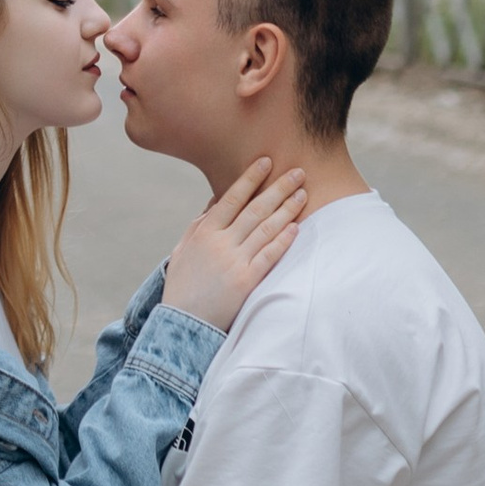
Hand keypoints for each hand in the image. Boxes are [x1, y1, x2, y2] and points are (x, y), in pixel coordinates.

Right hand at [161, 157, 306, 329]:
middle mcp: (220, 243)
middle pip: (255, 209)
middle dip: (278, 188)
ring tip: (302, 194)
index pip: (232, 198)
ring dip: (287, 209)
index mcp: (204, 232)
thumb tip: (216, 202)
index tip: (265, 161)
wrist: (182, 323)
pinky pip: (269, 256)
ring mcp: (234, 262)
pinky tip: (296, 227)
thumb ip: (199, 225)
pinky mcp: (246, 282)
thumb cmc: (183, 286)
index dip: (250, 178)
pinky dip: (283, 240)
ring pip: (266, 229)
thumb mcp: (183, 250)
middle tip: (298, 172)